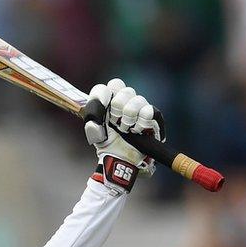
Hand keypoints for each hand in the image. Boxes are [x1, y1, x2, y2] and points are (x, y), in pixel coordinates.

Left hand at [82, 78, 164, 192]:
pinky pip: (149, 111)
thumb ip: (92, 125)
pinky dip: (141, 123)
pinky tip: (137, 130)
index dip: (103, 94)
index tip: (102, 105)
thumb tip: (93, 121)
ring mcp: (140, 106)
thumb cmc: (108, 144)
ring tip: (126, 130)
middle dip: (117, 109)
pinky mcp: (153, 116)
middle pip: (124, 90)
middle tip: (115, 123)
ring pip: (137, 100)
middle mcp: (125, 100)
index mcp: (110, 100)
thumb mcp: (95, 135)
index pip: (107, 87)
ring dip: (129, 119)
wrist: (122, 159)